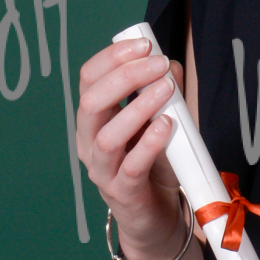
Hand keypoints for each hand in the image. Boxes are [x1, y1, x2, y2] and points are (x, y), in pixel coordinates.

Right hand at [75, 36, 188, 259]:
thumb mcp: (160, 120)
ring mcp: (102, 170)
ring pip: (107, 136)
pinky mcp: (122, 194)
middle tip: (157, 65)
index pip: (89, 79)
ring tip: (165, 91)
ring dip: (137, 108)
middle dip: (125, 76)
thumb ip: (162, 93)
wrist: (157, 216)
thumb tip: (169, 64)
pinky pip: (130, 167)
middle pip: (91, 102)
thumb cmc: (155, 163)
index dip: (113, 57)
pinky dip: (148, 144)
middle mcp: (90, 142)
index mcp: (94, 119)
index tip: (144, 43)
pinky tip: (165, 126)